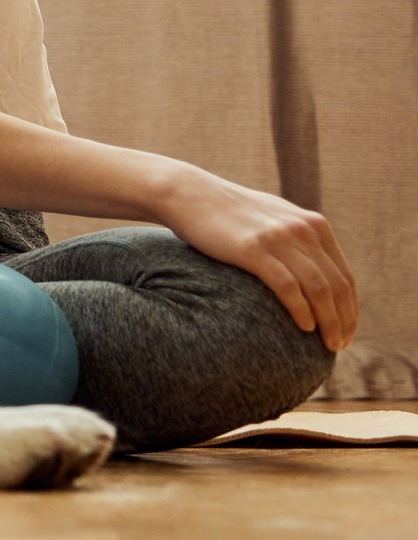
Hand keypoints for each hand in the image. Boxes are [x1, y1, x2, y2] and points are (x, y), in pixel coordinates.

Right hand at [156, 166, 358, 350]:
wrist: (188, 193)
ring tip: (327, 344)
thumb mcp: (273, 218)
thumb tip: (311, 270)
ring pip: (319, 288)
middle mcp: (302, 229)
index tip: (346, 332)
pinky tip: (304, 327)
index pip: (345, 276)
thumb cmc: (228, 212)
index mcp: (313, 225)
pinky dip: (301, 310)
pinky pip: (288, 286)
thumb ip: (297, 239)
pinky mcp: (253, 248)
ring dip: (329, 321)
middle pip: (337, 285)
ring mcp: (278, 238)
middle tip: (339, 346)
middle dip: (344, 321)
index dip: (350, 310)